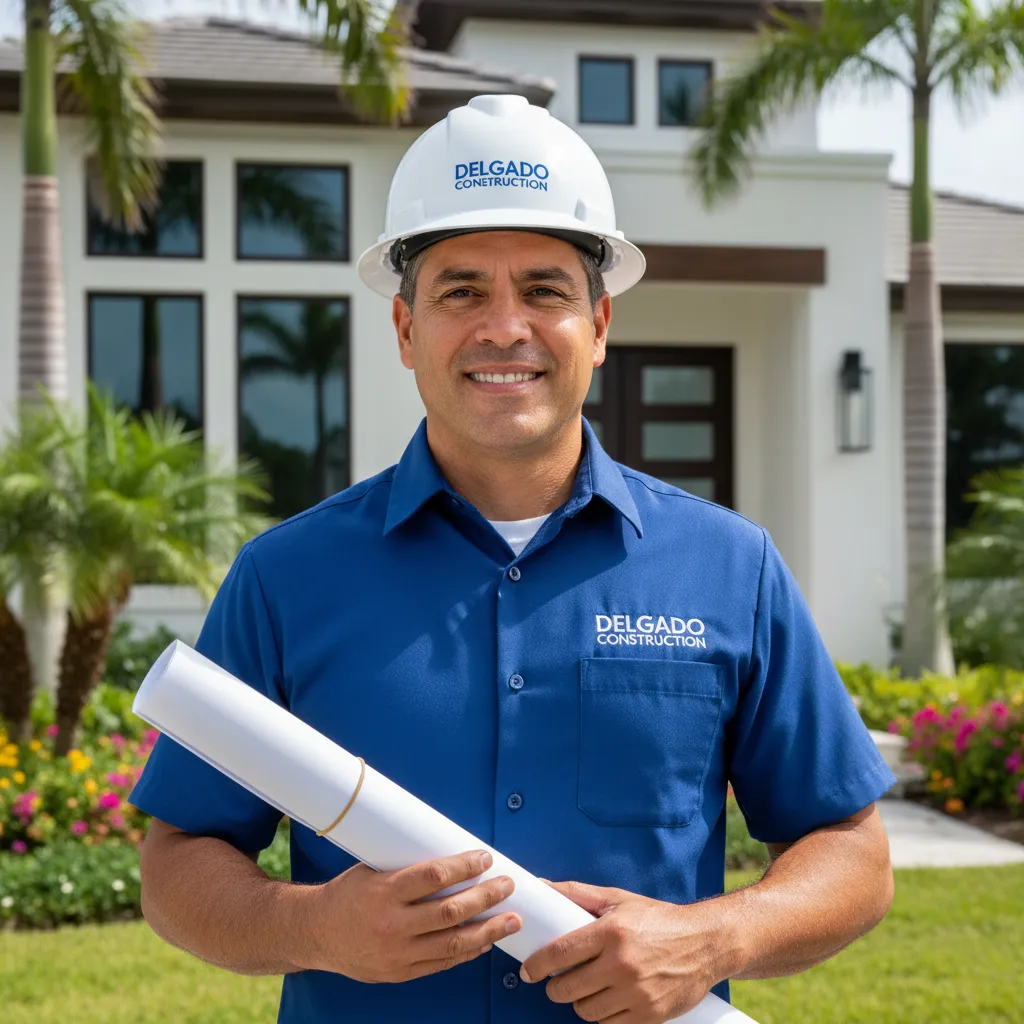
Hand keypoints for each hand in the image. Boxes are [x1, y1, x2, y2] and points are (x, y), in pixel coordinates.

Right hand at [303, 850, 521, 982]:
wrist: (316, 932)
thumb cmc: (349, 894)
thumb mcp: (373, 871)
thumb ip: (408, 869)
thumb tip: (452, 856)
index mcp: (384, 891)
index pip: (434, 876)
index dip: (464, 866)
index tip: (485, 857)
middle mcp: (392, 924)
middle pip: (450, 911)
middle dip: (485, 897)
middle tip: (507, 885)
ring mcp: (397, 953)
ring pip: (452, 943)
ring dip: (487, 930)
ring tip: (511, 919)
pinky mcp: (399, 973)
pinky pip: (441, 963)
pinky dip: (467, 952)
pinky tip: (485, 941)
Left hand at [519, 881, 726, 1023]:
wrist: (706, 943)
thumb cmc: (658, 919)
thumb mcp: (618, 900)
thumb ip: (577, 894)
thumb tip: (542, 886)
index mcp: (612, 931)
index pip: (560, 952)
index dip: (538, 964)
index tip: (530, 969)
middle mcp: (622, 963)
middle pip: (568, 988)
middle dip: (556, 987)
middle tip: (559, 981)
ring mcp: (637, 992)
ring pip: (586, 1011)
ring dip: (580, 1002)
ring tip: (587, 988)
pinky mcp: (650, 1015)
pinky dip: (604, 1016)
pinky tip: (608, 999)